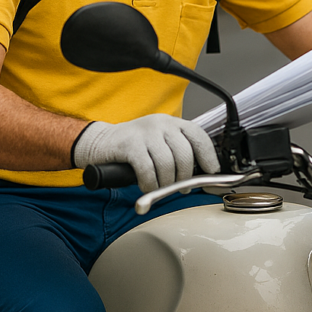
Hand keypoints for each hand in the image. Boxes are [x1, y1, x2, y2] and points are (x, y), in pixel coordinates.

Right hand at [71, 114, 220, 192]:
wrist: (100, 143)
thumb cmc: (132, 148)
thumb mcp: (158, 144)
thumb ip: (176, 153)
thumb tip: (199, 175)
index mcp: (171, 123)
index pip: (198, 135)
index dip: (208, 155)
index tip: (212, 171)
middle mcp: (160, 123)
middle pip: (184, 153)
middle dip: (184, 176)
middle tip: (181, 188)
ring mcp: (145, 132)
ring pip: (167, 164)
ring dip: (166, 183)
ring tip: (160, 187)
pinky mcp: (129, 144)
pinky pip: (148, 169)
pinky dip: (149, 183)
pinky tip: (146, 186)